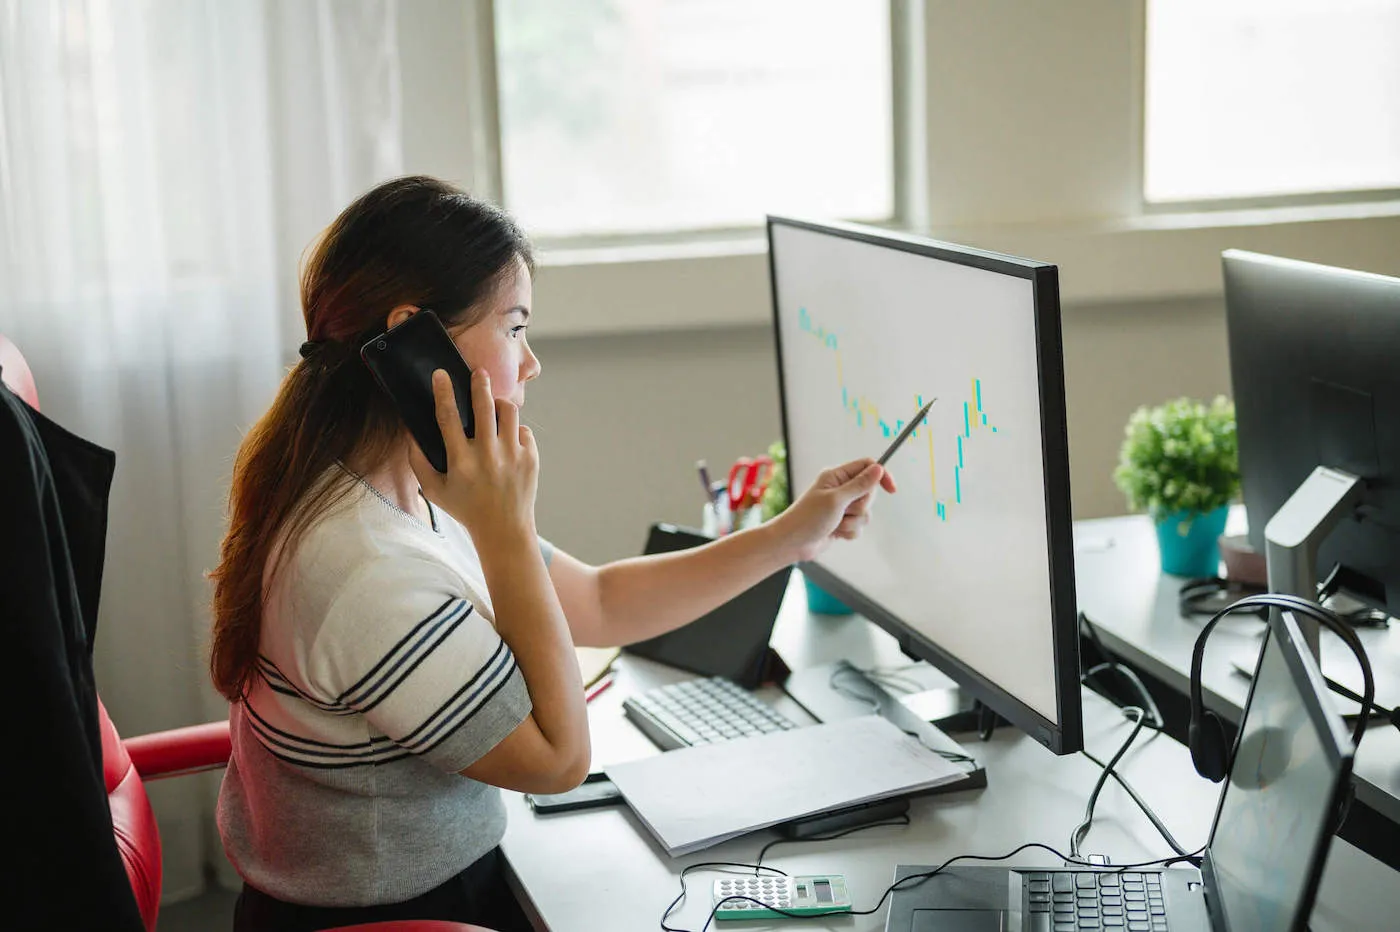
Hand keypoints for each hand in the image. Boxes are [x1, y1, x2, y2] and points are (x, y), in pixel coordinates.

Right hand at [409, 368, 538, 544]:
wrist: (504, 529)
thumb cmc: (466, 508)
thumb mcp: (435, 491)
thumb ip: (419, 462)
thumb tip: (412, 433)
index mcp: (461, 462)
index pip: (448, 418)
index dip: (443, 392)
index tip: (440, 374)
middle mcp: (488, 456)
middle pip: (484, 407)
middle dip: (480, 384)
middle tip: (479, 372)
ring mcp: (513, 456)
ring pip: (509, 412)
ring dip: (499, 404)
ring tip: (493, 405)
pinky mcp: (531, 458)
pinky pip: (523, 430)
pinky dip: (514, 431)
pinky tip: (507, 440)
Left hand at [773, 457, 896, 562]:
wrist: (792, 544)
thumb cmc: (808, 518)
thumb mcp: (836, 500)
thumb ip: (860, 485)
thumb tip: (879, 469)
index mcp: (836, 476)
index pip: (866, 467)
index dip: (881, 476)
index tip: (892, 489)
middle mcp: (840, 489)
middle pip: (869, 492)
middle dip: (861, 506)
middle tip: (844, 510)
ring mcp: (841, 507)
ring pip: (865, 513)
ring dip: (853, 522)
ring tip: (836, 524)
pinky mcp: (842, 522)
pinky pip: (859, 526)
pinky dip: (850, 532)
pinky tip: (835, 534)